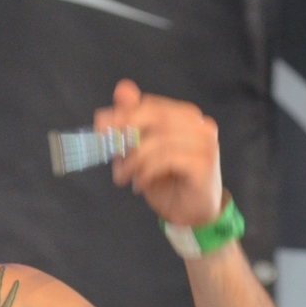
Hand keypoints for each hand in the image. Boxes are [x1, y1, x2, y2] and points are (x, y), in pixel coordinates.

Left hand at [95, 79, 223, 227]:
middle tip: (107, 150)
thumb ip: (131, 122)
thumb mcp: (140, 151)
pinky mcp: (204, 164)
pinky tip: (140, 184)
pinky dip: (146, 172)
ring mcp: (206, 144)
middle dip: (126, 132)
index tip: (99, 128)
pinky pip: (167, 159)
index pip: (151, 105)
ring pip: (160, 140)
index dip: (123, 114)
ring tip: (122, 177)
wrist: (190, 217)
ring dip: (133, 160)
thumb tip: (121, 89)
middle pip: (157, 117)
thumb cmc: (166, 182)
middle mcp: (201, 125)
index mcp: (187, 116)